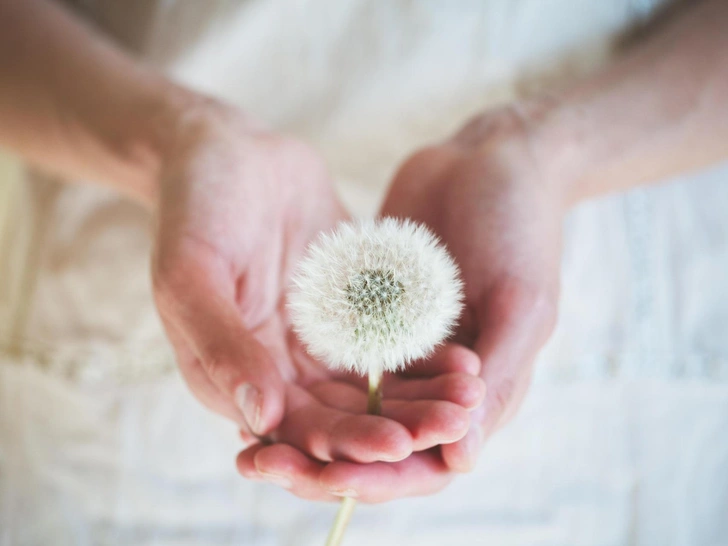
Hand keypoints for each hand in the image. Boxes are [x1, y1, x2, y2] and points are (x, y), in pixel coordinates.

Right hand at [151, 100, 484, 483]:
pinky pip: (389, 341)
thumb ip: (221, 346)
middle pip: (345, 416)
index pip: (294, 428)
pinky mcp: (347, 311)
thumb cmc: (195, 207)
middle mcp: (277, 370)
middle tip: (455, 426)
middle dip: (399, 424)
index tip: (399, 445)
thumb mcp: (193, 273)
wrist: (228, 151)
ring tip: (470, 397)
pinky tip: (462, 357)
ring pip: (374, 386)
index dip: (346, 442)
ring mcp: (315, 341)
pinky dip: (422, 354)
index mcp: (231, 377)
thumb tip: (262, 420)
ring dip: (420, 397)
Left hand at [237, 104, 561, 501]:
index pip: (426, 460)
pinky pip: (334, 350)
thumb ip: (500, 375)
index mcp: (486, 393)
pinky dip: (302, 368)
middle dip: (321, 455)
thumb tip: (459, 460)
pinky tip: (259, 376)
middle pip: (376, 440)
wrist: (491, 160)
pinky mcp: (372, 313)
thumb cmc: (521, 228)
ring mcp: (402, 346)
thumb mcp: (522, 303)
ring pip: (348, 402)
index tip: (325, 477)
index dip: (376, 477)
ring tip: (250, 433)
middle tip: (263, 462)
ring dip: (304, 420)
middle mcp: (437, 380)